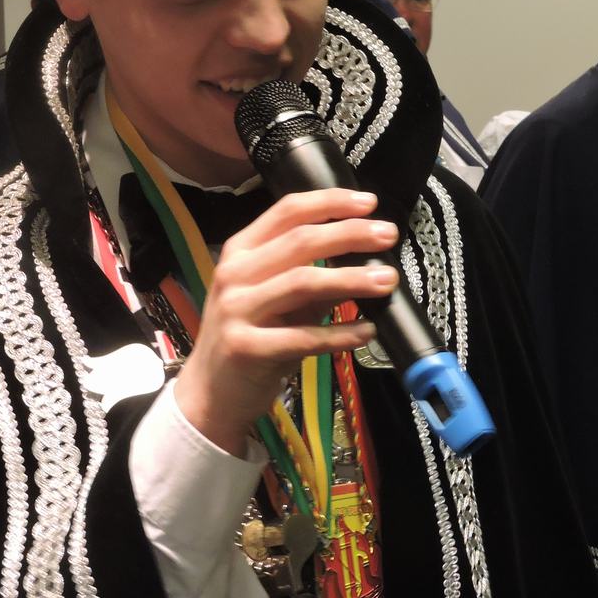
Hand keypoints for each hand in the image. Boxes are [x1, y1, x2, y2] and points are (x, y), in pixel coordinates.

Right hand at [174, 189, 397, 454]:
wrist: (209, 394)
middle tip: (388, 235)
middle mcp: (235, 274)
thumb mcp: (277, 300)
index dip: (330, 203)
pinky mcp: (246, 348)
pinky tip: (366, 331)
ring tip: (387, 280)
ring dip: (351, 279)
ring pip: (303, 282)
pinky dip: (339, 334)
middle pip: (300, 241)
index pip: (287, 211)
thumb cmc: (249, 337)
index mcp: (241, 251)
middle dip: (350, 234)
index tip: (369, 203)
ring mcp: (236, 310)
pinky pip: (303, 337)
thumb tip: (366, 261)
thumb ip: (314, 279)